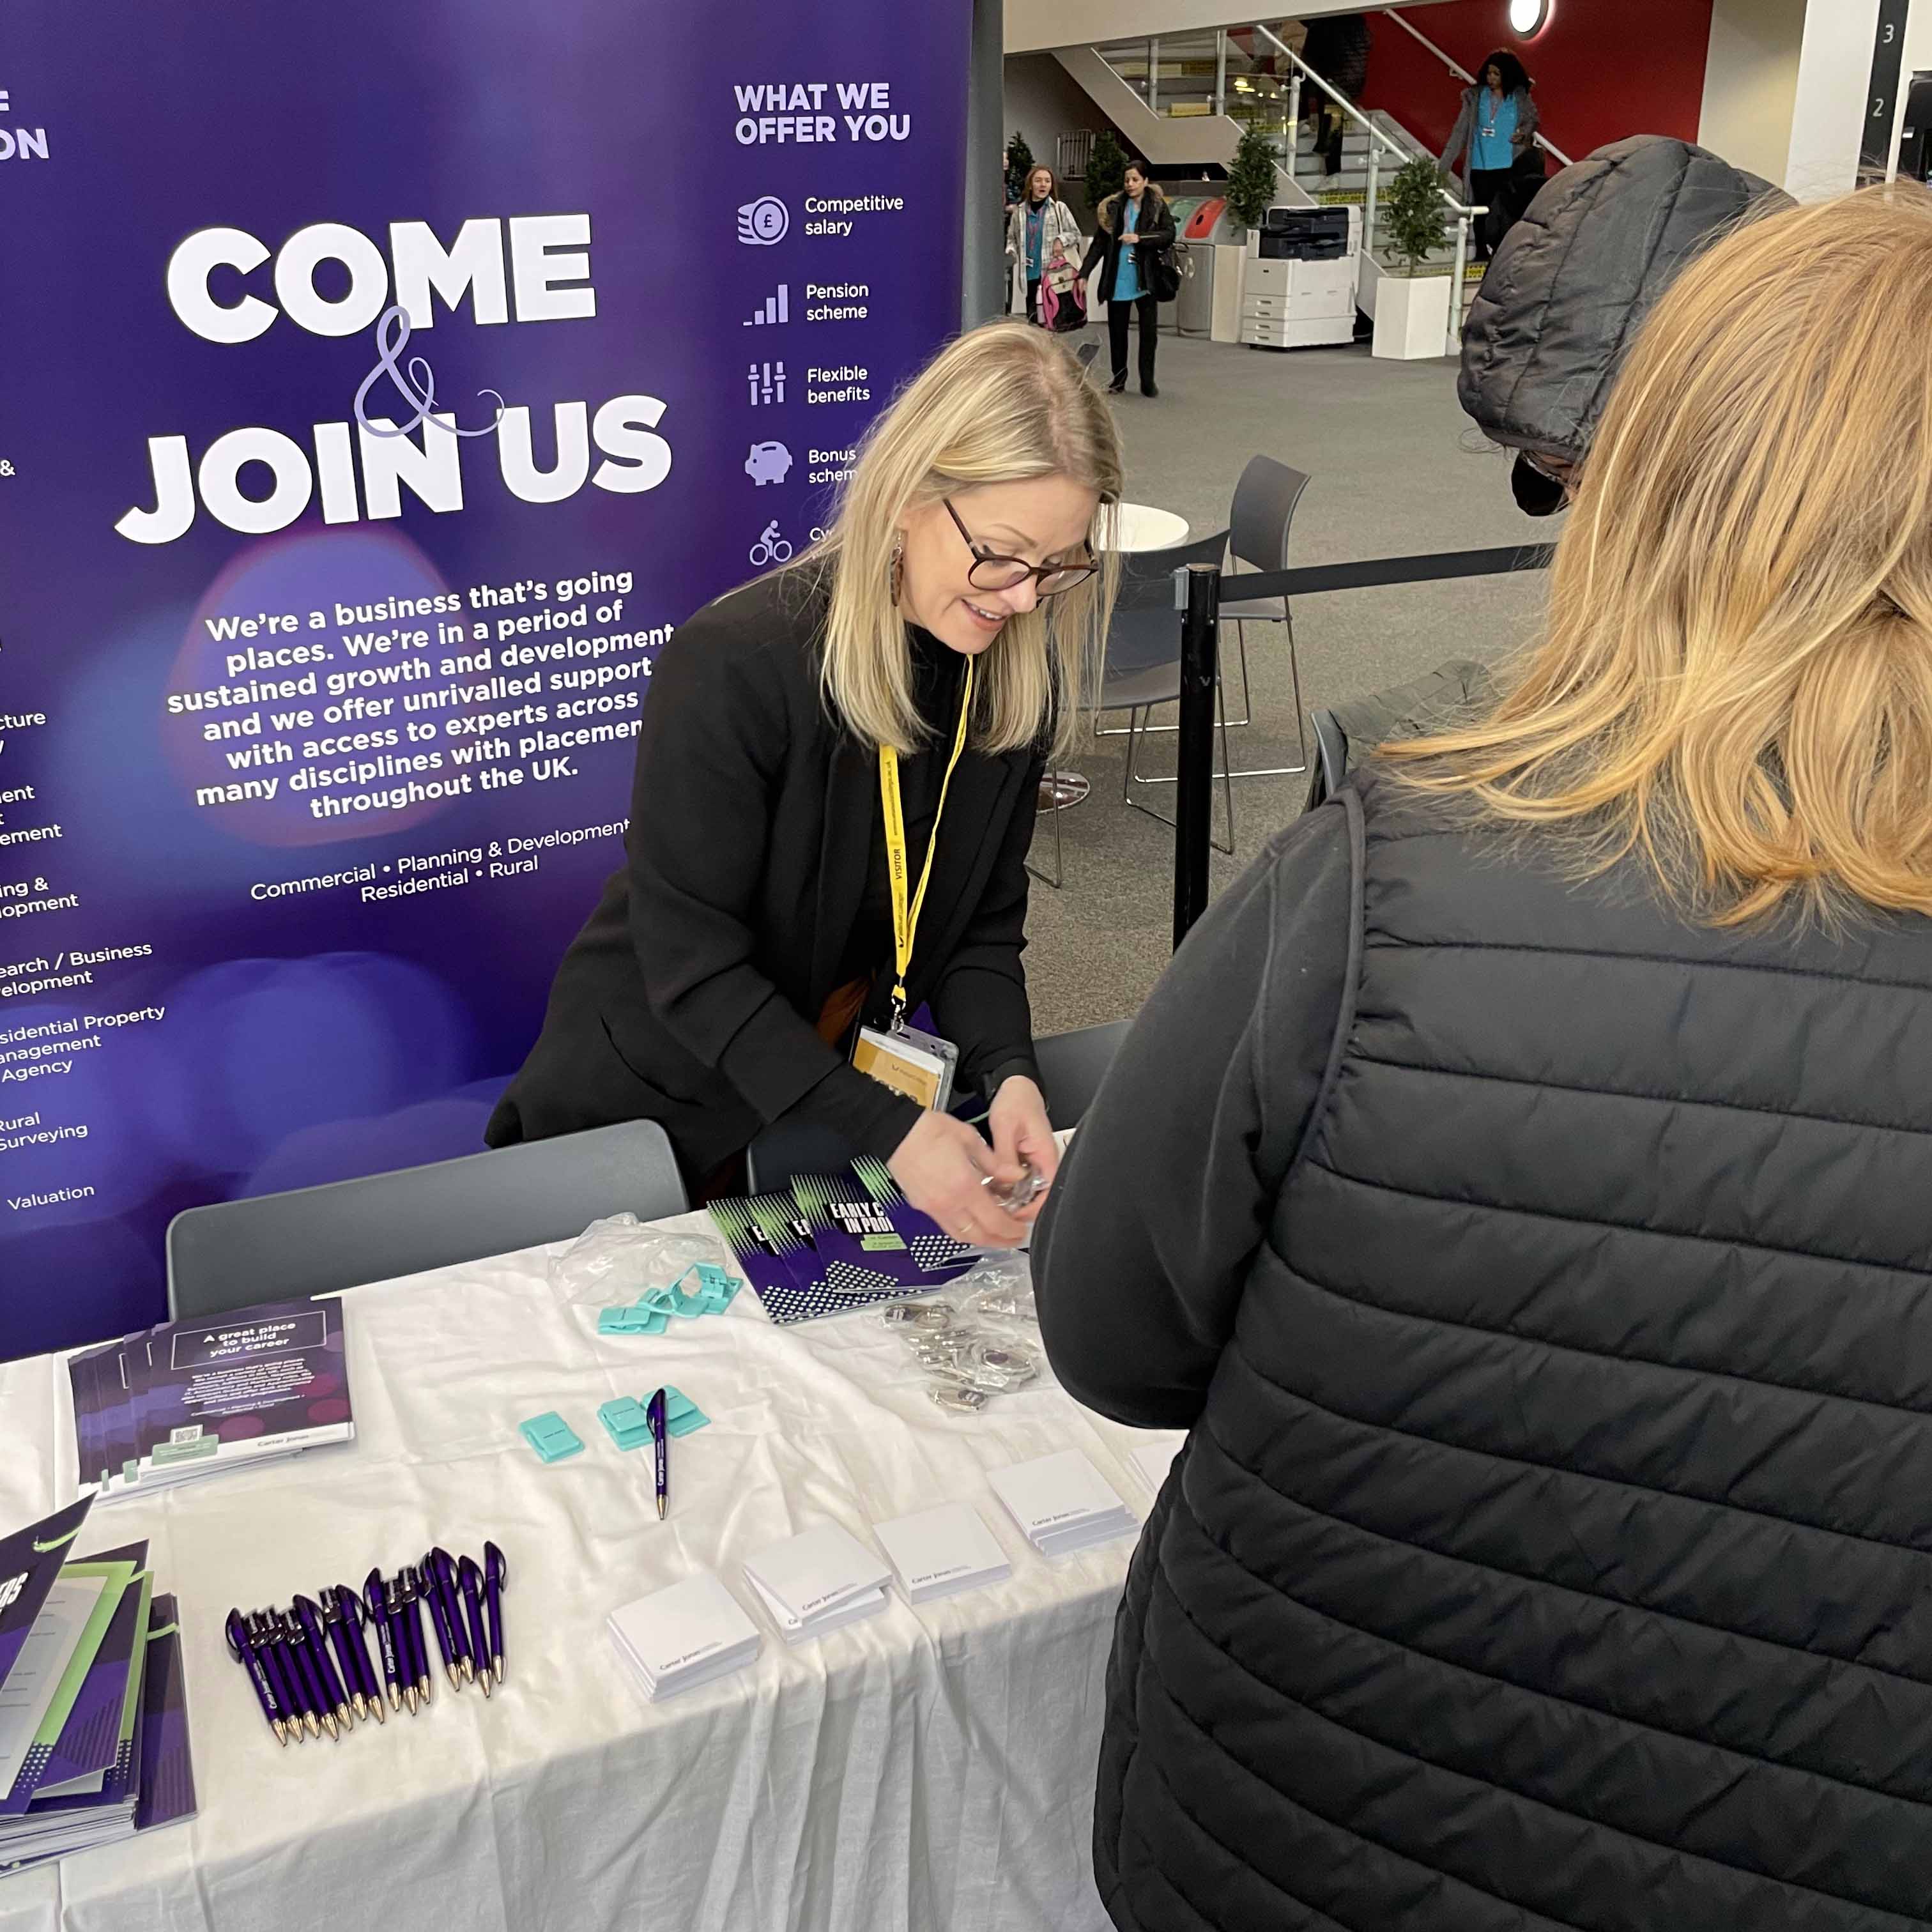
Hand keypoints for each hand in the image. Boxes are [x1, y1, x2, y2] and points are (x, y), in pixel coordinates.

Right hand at [887, 1110, 1028, 1249]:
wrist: (896, 1132)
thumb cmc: (930, 1130)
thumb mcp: (970, 1139)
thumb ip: (995, 1163)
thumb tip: (1016, 1176)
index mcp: (965, 1186)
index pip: (994, 1221)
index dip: (1012, 1230)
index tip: (1022, 1229)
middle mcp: (949, 1203)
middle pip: (980, 1236)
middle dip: (1001, 1241)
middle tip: (1014, 1237)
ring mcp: (934, 1208)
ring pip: (963, 1236)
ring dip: (983, 1239)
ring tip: (997, 1234)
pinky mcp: (923, 1207)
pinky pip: (948, 1228)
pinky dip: (965, 1231)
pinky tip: (974, 1222)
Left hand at [986, 1075, 1058, 1223]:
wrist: (1017, 1088)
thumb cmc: (1016, 1101)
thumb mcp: (1005, 1127)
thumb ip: (1006, 1155)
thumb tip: (1007, 1180)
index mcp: (1046, 1154)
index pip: (1048, 1191)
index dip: (1033, 1207)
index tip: (1015, 1214)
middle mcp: (1045, 1161)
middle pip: (1039, 1195)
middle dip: (1020, 1206)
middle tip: (999, 1210)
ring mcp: (1037, 1162)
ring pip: (1029, 1190)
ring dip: (1014, 1198)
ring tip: (994, 1200)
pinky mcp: (1028, 1161)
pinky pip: (1021, 1181)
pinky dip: (1009, 1187)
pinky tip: (995, 1188)